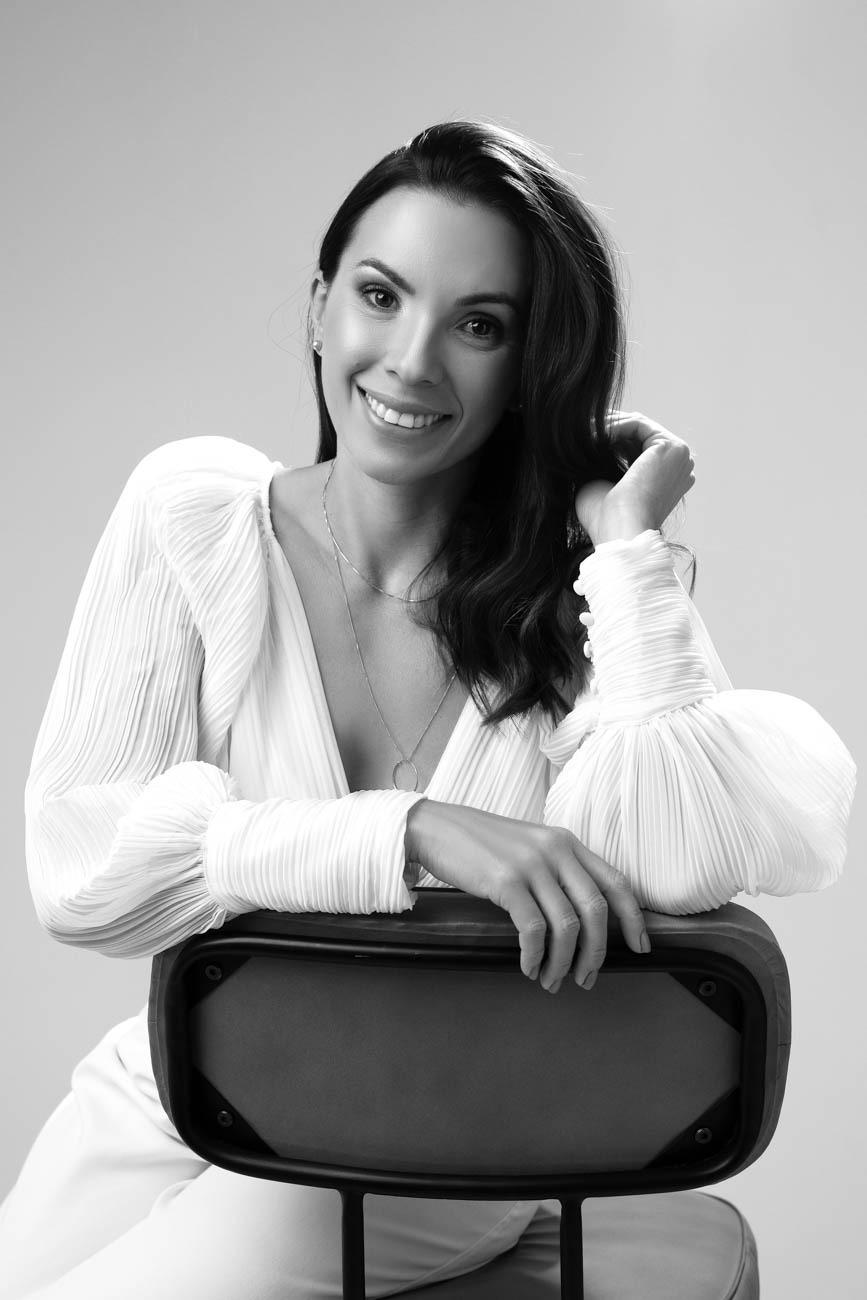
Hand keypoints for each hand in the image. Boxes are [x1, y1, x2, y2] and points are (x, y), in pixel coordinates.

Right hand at [404, 800, 649, 991]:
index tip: (641, 948)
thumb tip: (579, 921)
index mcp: (567, 842)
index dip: (634, 919)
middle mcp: (556, 849)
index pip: (616, 882)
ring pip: (567, 925)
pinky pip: (533, 929)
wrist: (436, 828)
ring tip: (552, 981)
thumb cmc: (480, 845)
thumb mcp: (529, 848)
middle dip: (597, 953)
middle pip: (596, 910)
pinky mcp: (506, 880)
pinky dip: (535, 956)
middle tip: (587, 979)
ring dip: (563, 962)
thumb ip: (556, 872)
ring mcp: (532, 864)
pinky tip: (528, 967)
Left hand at [575, 411, 695, 544]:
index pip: (638, 448)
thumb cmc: (606, 520)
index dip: (609, 440)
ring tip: (583, 432)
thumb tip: (583, 440)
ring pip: (637, 427)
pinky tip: (593, 432)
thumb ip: (600, 464)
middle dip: (608, 429)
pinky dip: (613, 426)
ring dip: (608, 426)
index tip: (582, 439)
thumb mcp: (601, 484)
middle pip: (639, 435)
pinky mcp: (672, 447)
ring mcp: (679, 456)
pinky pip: (637, 424)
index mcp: (669, 481)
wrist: (619, 531)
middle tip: (581, 429)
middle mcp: (679, 467)